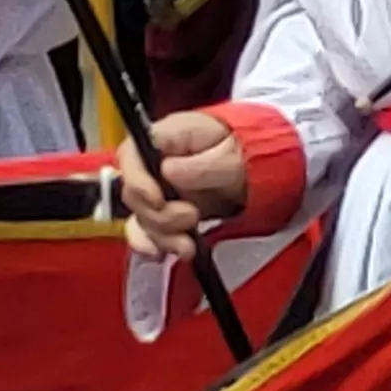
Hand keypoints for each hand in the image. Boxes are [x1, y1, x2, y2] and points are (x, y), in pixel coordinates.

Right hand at [117, 110, 252, 259]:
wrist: (259, 171)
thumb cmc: (245, 152)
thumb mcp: (233, 154)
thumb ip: (204, 163)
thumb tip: (168, 170)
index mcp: (166, 138)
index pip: (131, 155)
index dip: (136, 179)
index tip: (157, 200)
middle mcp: (153, 165)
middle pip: (133, 193)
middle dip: (158, 215)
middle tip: (190, 216)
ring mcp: (156, 191)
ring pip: (139, 218)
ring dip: (162, 236)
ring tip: (189, 244)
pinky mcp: (162, 214)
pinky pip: (145, 233)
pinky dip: (154, 246)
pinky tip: (168, 251)